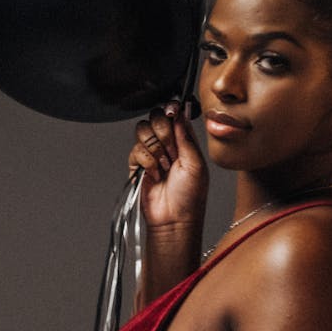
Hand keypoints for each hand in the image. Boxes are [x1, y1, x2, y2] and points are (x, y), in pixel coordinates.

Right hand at [128, 102, 207, 230]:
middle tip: (171, 151)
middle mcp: (167, 144)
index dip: (170, 110)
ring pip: (142, 131)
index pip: (173, 113)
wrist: (174, 219)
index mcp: (184, 140)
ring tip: (163, 167)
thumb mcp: (196, 164)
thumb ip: (186, 137)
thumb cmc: (190, 196)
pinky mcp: (138, 165)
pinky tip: (154, 174)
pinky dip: (146, 162)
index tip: (171, 113)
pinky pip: (135, 150)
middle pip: (155, 117)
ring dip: (154, 149)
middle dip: (162, 132)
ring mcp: (151, 153)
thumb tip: (179, 113)